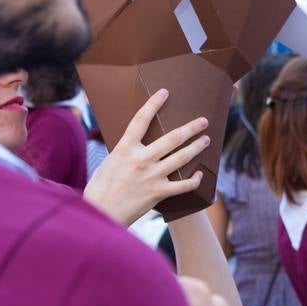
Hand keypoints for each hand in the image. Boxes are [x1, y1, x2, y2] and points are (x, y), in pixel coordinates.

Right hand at [83, 88, 209, 225]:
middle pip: (172, 138)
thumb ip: (126, 152)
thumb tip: (136, 144)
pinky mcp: (158, 193)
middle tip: (203, 121)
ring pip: (181, 158)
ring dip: (196, 148)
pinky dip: (194, 180)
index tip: (165, 92)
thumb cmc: (101, 188)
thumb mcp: (109, 162)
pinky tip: (199, 175)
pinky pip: (183, 185)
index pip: (141, 120)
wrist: (100, 213)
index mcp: (125, 148)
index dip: (153, 104)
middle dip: (190, 128)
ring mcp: (151, 176)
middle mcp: (140, 159)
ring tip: (206, 140)